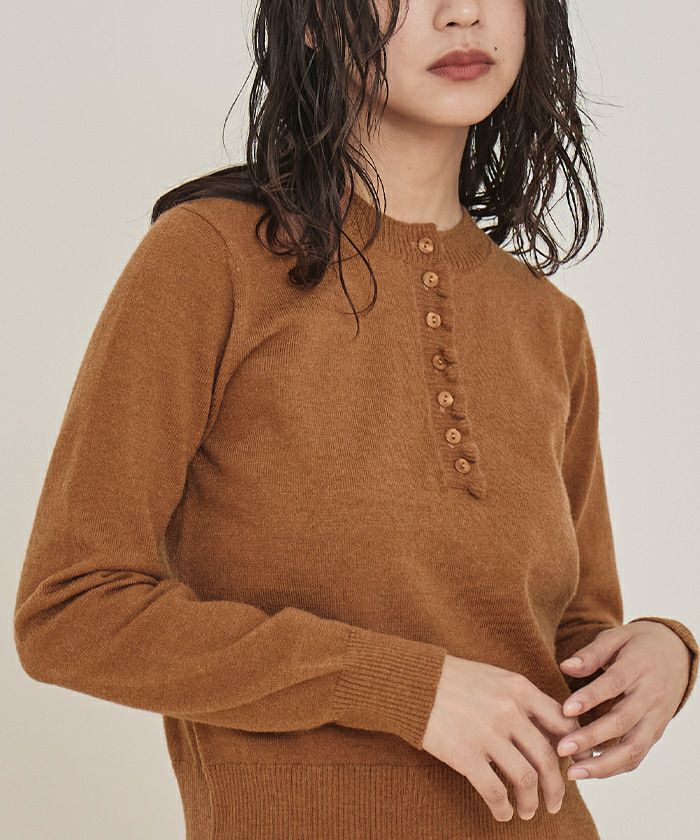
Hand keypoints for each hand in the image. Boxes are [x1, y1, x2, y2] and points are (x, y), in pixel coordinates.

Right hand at [421, 654, 583, 822]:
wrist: (414, 682)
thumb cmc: (453, 679)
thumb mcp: (494, 677)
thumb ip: (521, 698)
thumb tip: (547, 728)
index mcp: (519, 688)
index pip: (563, 723)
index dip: (573, 749)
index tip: (572, 766)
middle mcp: (508, 710)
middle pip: (548, 758)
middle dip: (556, 787)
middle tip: (555, 801)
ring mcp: (487, 733)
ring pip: (526, 779)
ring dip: (531, 802)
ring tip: (528, 811)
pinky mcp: (465, 754)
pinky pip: (494, 791)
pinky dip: (502, 808)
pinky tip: (501, 813)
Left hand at [556, 621, 691, 779]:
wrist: (676, 654)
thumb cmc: (638, 644)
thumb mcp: (616, 637)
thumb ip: (592, 653)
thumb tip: (566, 666)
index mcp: (638, 667)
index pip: (613, 684)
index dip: (590, 698)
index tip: (565, 710)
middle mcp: (650, 696)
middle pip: (622, 721)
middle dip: (591, 738)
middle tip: (562, 748)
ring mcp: (656, 717)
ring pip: (634, 747)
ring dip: (603, 764)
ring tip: (574, 772)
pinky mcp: (656, 732)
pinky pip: (638, 754)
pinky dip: (615, 767)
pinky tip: (590, 771)